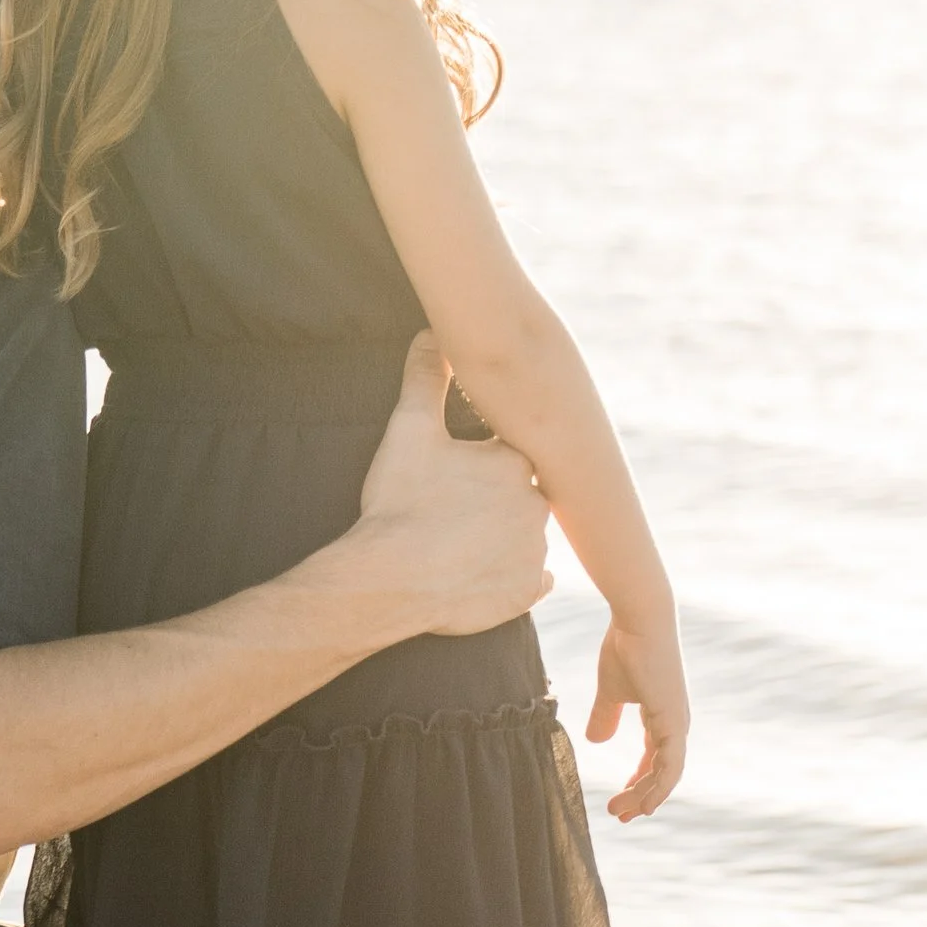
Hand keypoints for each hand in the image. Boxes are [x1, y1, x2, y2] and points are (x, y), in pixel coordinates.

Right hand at [356, 333, 554, 632]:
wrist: (389, 578)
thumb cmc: (400, 502)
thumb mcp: (408, 429)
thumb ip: (425, 377)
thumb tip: (432, 333)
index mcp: (515, 461)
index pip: (511, 447)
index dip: (483, 455)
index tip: (459, 465)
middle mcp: (537, 505)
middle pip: (522, 490)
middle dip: (495, 494)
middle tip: (455, 502)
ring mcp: (535, 553)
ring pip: (527, 533)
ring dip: (505, 533)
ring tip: (463, 536)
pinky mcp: (526, 593)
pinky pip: (531, 579)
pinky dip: (513, 574)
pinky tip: (487, 569)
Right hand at [588, 618, 688, 818]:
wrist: (638, 619)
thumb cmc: (624, 646)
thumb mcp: (610, 689)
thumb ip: (605, 715)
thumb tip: (596, 740)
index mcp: (661, 715)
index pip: (654, 758)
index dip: (638, 781)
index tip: (619, 799)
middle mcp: (674, 722)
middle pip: (661, 771)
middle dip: (640, 795)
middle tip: (619, 814)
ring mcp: (676, 722)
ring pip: (666, 773)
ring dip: (646, 796)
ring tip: (623, 812)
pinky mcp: (674, 720)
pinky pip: (671, 765)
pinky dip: (660, 787)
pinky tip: (646, 804)